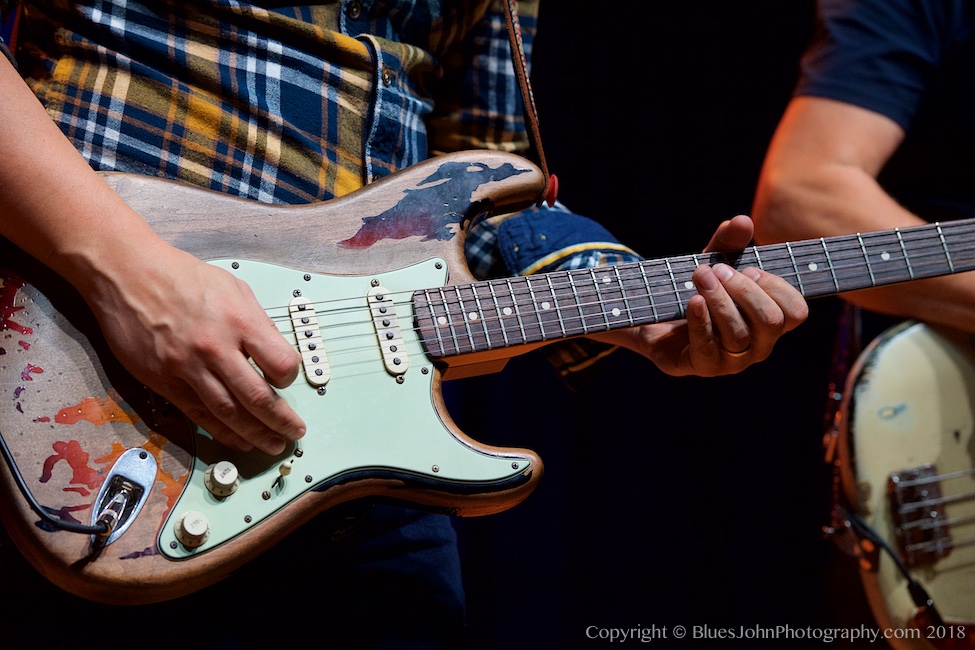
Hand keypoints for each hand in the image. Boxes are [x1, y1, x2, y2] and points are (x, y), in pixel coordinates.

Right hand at [86, 244, 305, 454]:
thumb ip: (257, 322)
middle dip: (281, 421)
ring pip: (228, 413)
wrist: (126, 274)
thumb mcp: (233, 287)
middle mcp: (216, 347)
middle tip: (295, 434)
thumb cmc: (181, 276)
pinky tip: (239, 440)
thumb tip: (276, 354)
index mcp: (239, 321)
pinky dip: (221, 432)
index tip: (288, 380)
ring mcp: (188, 367)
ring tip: (273, 445)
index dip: (290, 377)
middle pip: (257, 397)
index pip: (281, 363)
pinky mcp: (165, 381)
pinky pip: (198, 414)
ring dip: (255, 434)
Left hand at [593, 215, 807, 375]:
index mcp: (769, 323)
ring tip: (699, 276)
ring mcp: (730, 361)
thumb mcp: (712, 262)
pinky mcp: (700, 366)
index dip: (776, 287)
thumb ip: (728, 243)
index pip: (796, 312)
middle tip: (715, 270)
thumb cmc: (694, 290)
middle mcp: (756, 346)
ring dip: (719, 300)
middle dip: (744, 289)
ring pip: (739, 334)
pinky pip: (708, 348)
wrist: (652, 316)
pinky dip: (701, 320)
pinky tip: (693, 300)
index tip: (748, 268)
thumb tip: (742, 221)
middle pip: (770, 321)